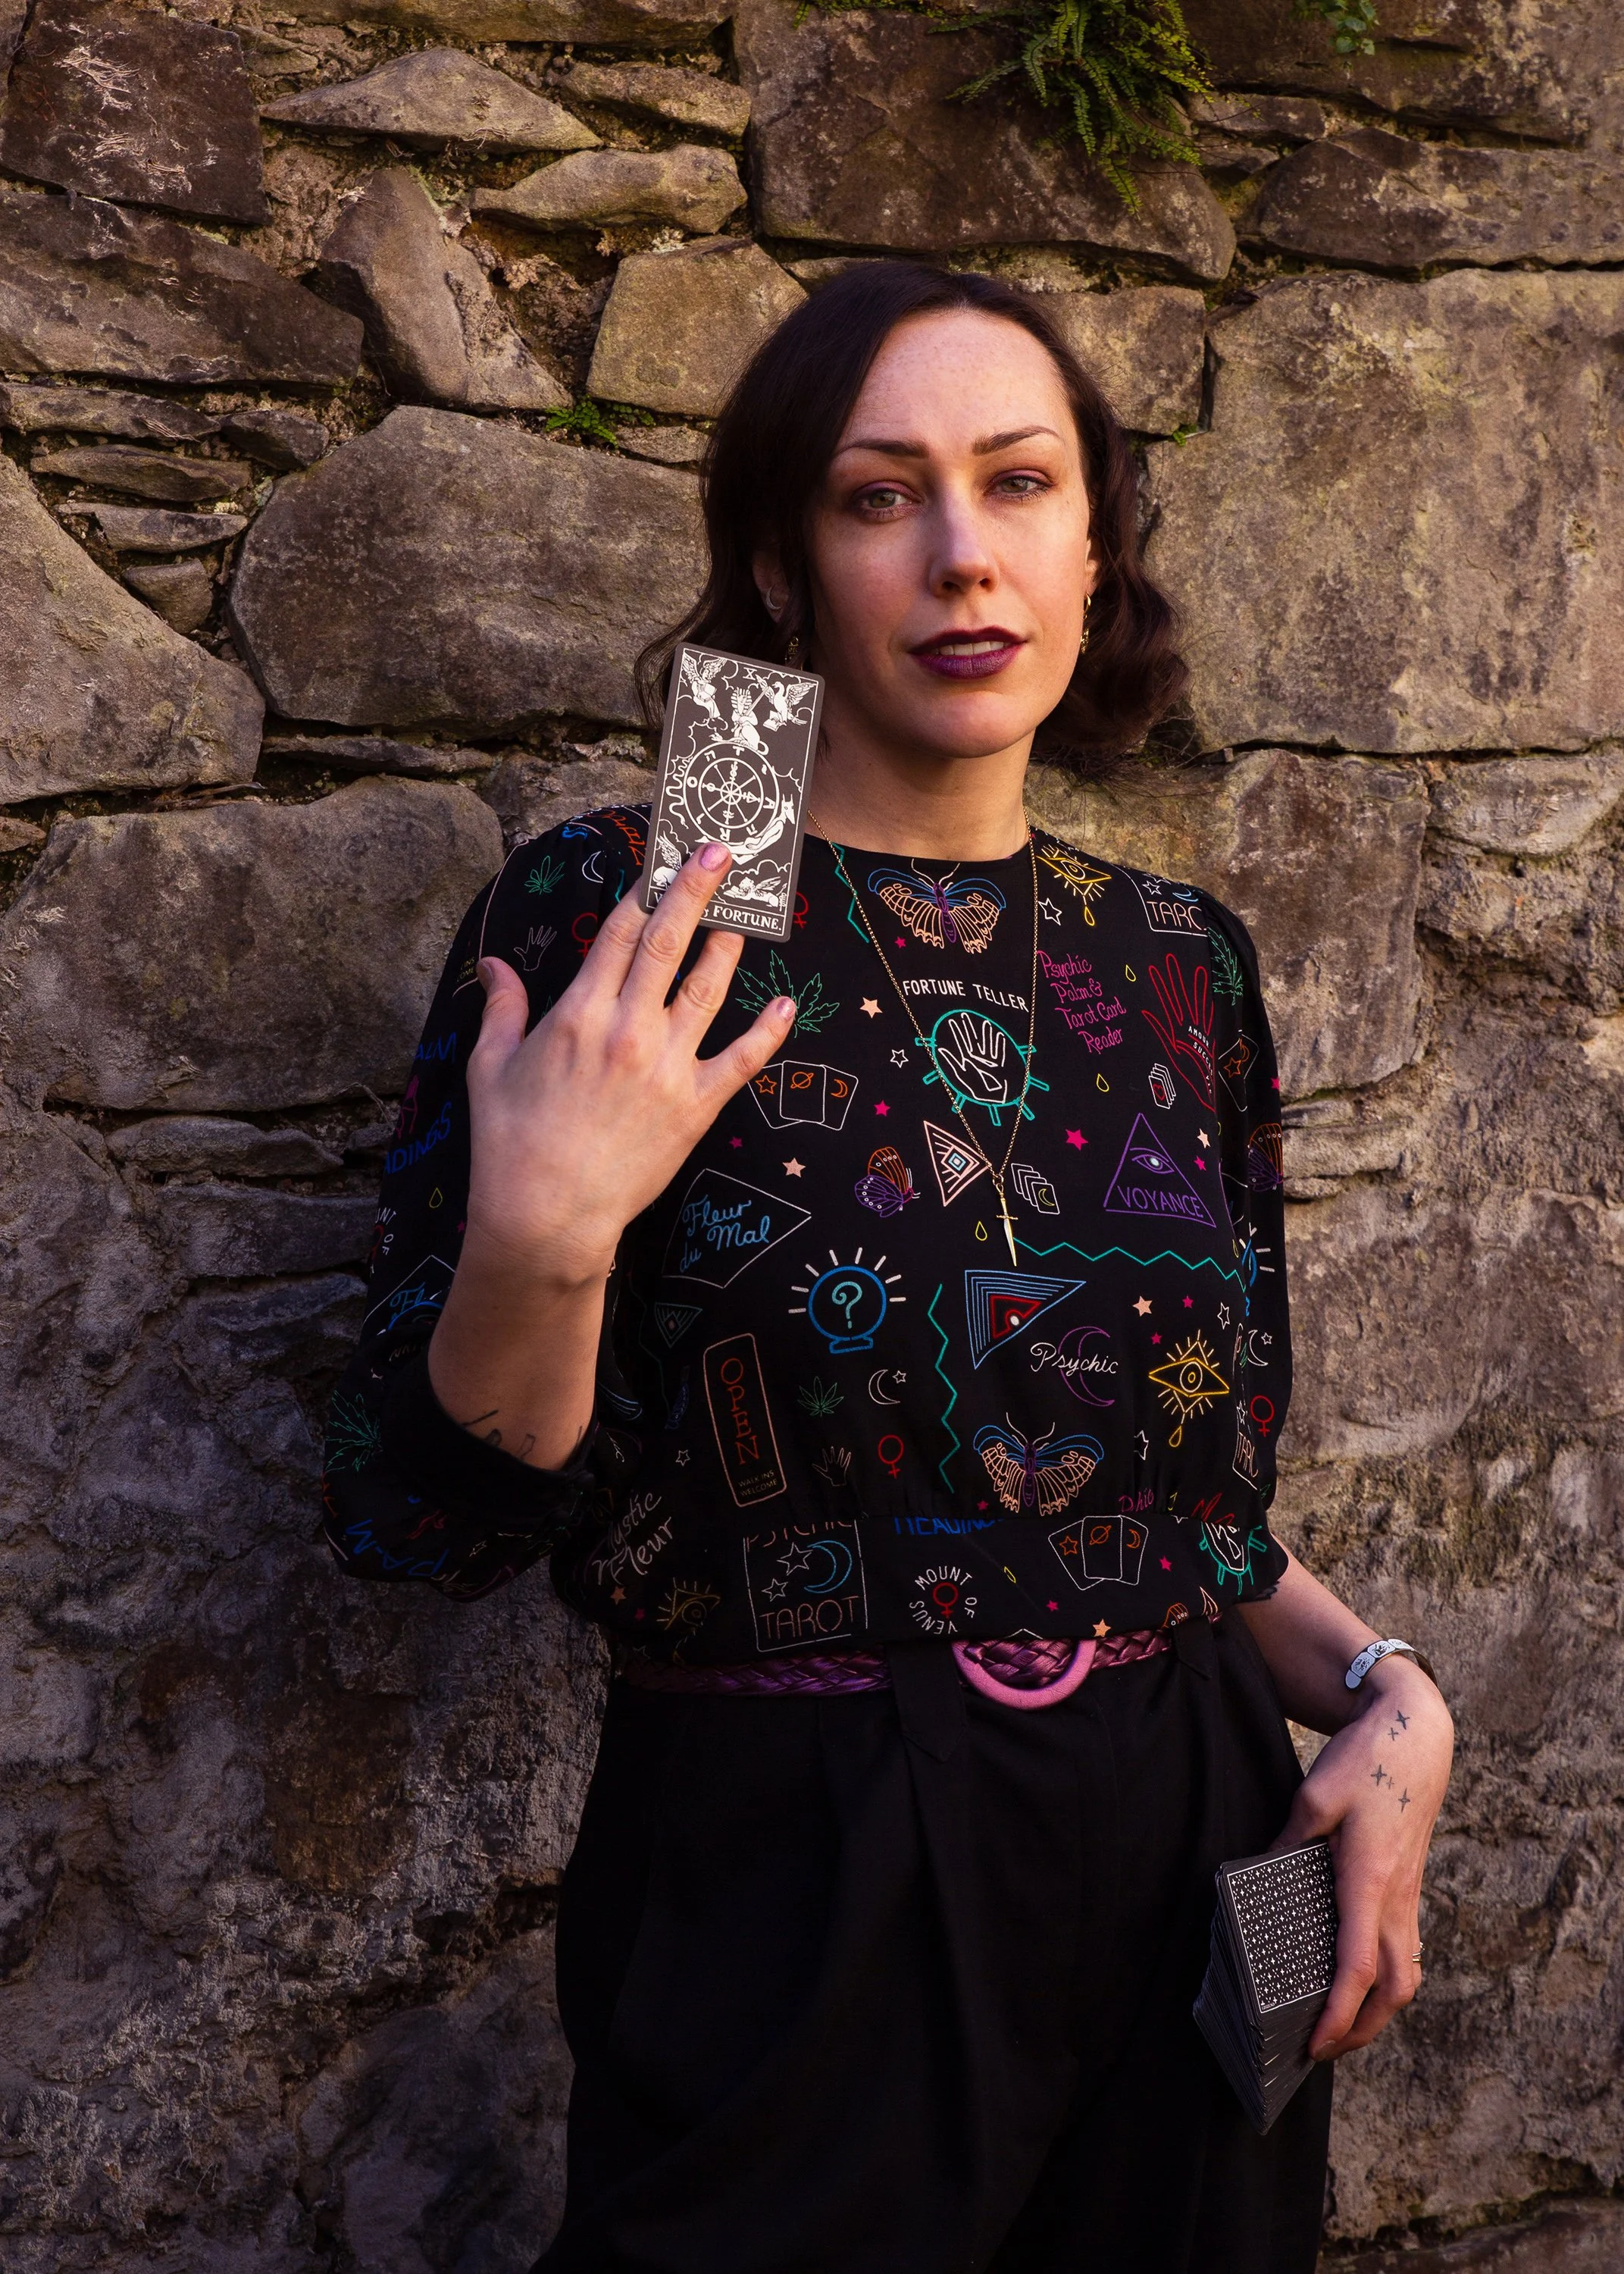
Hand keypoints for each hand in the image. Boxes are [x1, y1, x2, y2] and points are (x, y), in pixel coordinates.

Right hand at [463, 843, 794, 1285]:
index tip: (663, 858)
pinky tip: (785, 1006)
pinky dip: (767, 1032)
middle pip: (667, 943)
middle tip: (722, 851)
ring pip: (707, 990)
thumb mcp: (490, 1068)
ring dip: (728, 948)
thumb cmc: (510, 1144)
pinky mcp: (695, 1107)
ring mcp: (666, 1067)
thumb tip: (493, 965)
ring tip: (747, 919)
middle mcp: (627, 1030)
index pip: (619, 934)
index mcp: (577, 1014)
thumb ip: (501, 1008)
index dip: (643, 890)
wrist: (546, 1216)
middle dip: (696, 892)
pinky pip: (741, 1061)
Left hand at [1274, 1660, 1453, 2059]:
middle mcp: (1396, 1897)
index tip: (1312, 2045)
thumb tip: (1263, 1874)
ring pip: (1405, 1974)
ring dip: (1378, 2010)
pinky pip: (1405, 1949)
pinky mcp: (1410, 1885)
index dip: (1336, 2014)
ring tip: (1340, 2027)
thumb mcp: (1315, 1794)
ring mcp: (1409, 1894)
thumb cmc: (1368, 1761)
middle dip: (1361, 2030)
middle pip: (1393, 1990)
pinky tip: (1360, 1980)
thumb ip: (1289, 1841)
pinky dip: (1386, 1978)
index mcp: (1370, 1879)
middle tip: (1320, 2051)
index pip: (1357, 1967)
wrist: (1418, 1735)